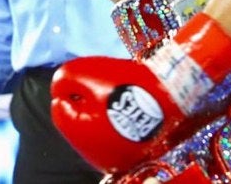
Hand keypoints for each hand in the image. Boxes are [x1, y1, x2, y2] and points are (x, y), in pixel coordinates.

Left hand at [51, 13, 230, 174]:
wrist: (171, 94)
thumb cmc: (126, 82)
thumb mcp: (86, 71)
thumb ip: (64, 78)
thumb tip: (59, 88)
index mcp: (80, 133)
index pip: (59, 109)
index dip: (69, 89)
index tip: (88, 80)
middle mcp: (95, 154)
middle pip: (77, 122)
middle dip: (83, 103)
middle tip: (103, 87)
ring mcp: (116, 159)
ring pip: (95, 132)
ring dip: (100, 114)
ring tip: (118, 97)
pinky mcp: (133, 158)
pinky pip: (114, 139)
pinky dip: (116, 124)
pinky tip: (128, 109)